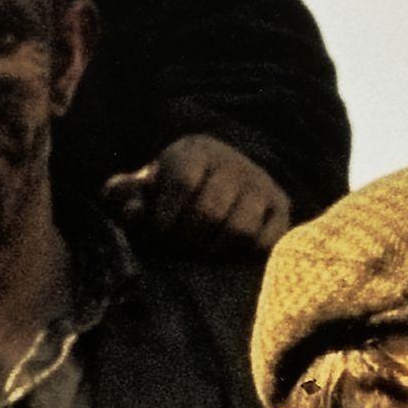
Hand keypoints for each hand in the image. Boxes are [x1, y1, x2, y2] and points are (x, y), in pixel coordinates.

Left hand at [103, 134, 292, 251]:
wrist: (218, 180)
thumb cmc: (170, 193)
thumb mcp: (144, 188)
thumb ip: (125, 196)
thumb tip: (132, 211)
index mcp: (194, 151)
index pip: (183, 183)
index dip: (166, 217)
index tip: (160, 232)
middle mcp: (232, 163)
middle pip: (210, 212)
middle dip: (189, 239)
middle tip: (180, 249)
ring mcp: (260, 184)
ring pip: (240, 230)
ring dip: (215, 250)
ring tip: (203, 252)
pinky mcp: (281, 208)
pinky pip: (266, 242)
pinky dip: (244, 256)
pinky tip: (227, 254)